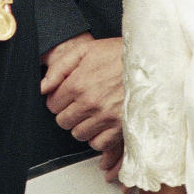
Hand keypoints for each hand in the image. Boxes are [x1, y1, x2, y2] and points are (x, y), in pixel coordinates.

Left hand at [41, 33, 124, 179]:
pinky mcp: (121, 127)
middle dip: (68, 113)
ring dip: (82, 126)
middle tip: (78, 104)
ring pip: (79, 135)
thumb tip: (42, 87)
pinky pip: (100, 144)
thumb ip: (59, 68)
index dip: (57, 100)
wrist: (151, 59)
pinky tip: (101, 125)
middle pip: (64, 122)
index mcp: (78, 83)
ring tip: (91, 114)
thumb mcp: (85, 50)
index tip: (66, 96)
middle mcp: (90, 102)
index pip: (52, 105)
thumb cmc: (119, 53)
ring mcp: (106, 116)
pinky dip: (98, 138)